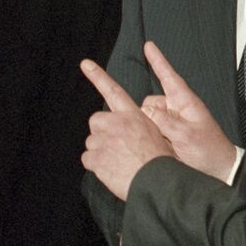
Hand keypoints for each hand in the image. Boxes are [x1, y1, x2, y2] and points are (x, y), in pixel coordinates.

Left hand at [79, 57, 175, 201]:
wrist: (157, 181)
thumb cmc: (161, 161)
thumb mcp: (157, 134)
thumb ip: (138, 127)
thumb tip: (128, 132)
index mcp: (132, 116)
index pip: (113, 91)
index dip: (98, 76)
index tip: (85, 63)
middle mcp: (116, 124)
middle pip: (96, 121)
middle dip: (101, 132)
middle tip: (116, 146)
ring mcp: (105, 141)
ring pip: (91, 142)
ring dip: (100, 151)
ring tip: (118, 162)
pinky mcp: (97, 158)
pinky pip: (88, 159)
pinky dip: (97, 166)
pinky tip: (111, 170)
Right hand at [138, 42, 236, 180]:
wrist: (218, 171)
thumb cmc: (209, 152)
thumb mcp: (187, 136)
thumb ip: (166, 122)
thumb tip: (146, 110)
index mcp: (186, 103)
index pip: (169, 78)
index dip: (158, 61)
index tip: (149, 46)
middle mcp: (178, 110)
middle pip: (151, 102)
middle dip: (147, 114)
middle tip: (161, 133)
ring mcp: (173, 123)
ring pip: (148, 117)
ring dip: (149, 128)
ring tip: (165, 145)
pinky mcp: (168, 136)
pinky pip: (151, 130)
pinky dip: (150, 135)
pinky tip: (159, 147)